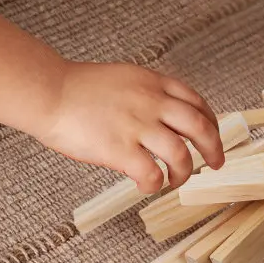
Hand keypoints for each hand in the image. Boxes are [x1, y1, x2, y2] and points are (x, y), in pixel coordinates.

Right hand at [35, 62, 221, 191]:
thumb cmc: (76, 88)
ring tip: (175, 181)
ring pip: (181, 154)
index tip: (212, 136)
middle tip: (215, 163)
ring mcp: (137, 126)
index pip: (197, 102)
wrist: (48, 91)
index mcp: (153, 83)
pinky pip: (152, 174)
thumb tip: (161, 114)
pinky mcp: (120, 149)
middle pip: (201, 127)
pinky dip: (155, 184)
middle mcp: (151, 102)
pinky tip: (145, 185)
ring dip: (184, 173)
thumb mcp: (123, 77)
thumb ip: (146, 93)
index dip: (211, 122)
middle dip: (213, 149)